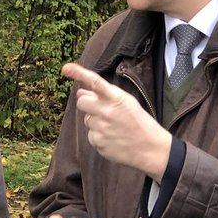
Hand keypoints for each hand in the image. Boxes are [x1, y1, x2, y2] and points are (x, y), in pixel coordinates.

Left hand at [64, 62, 171, 177]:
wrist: (151, 148)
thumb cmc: (139, 122)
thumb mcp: (127, 103)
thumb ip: (103, 96)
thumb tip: (79, 93)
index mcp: (118, 99)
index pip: (95, 82)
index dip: (79, 74)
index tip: (66, 68)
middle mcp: (108, 112)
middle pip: (82, 103)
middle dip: (87, 105)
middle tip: (101, 110)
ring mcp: (102, 129)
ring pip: (87, 121)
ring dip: (96, 123)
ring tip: (114, 128)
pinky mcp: (99, 144)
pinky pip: (91, 136)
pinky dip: (100, 137)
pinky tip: (114, 138)